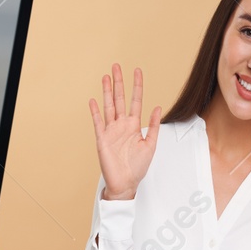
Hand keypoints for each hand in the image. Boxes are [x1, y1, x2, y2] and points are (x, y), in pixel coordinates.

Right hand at [88, 63, 161, 200]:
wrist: (125, 183)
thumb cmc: (138, 167)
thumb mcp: (150, 145)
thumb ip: (153, 126)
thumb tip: (157, 107)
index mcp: (134, 125)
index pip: (135, 100)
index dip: (137, 86)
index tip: (137, 71)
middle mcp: (122, 125)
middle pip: (120, 99)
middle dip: (119, 82)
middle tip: (117, 66)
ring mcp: (111, 131)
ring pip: (109, 106)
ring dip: (107, 92)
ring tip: (105, 77)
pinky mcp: (102, 139)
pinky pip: (98, 122)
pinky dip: (95, 111)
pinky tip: (93, 100)